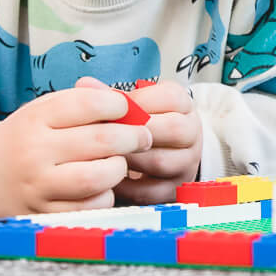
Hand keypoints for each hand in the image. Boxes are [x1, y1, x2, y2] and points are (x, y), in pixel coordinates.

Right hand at [0, 85, 152, 222]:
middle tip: (143, 136)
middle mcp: (34, 151)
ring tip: (120, 162)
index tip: (126, 108)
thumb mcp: (41, 112)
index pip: (88, 103)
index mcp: (35, 119)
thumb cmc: (24, 139)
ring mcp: (39, 185)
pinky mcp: (44, 212)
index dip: (117, 104)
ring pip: (97, 176)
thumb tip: (127, 104)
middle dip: (133, 136)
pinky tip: (103, 186)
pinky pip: (90, 207)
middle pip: (101, 140)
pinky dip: (105, 196)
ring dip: (119, 167)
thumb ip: (80, 103)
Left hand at [77, 76, 202, 204]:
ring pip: (160, 162)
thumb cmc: (148, 121)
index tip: (114, 108)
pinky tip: (107, 176)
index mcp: (184, 106)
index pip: (170, 98)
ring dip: (127, 158)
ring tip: (104, 154)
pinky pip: (150, 191)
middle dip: (134, 130)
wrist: (171, 150)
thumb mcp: (138, 101)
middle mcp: (191, 134)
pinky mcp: (173, 189)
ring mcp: (185, 163)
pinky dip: (125, 186)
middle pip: (173, 129)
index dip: (138, 103)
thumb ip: (112, 94)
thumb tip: (84, 84)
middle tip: (107, 133)